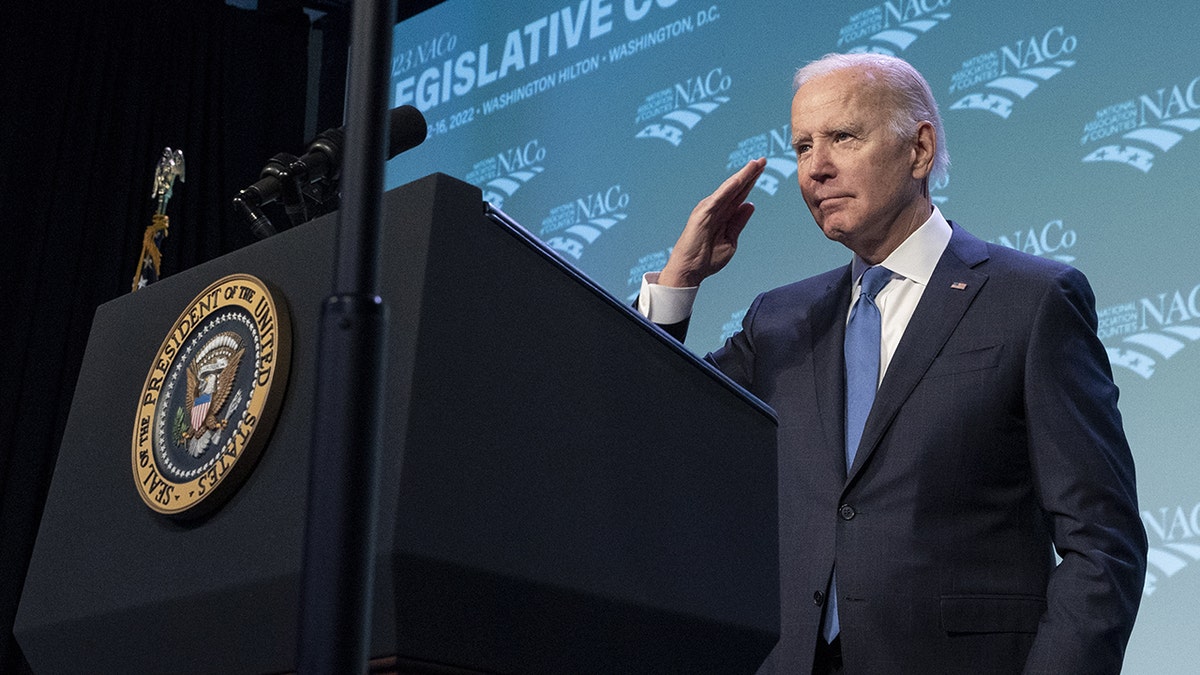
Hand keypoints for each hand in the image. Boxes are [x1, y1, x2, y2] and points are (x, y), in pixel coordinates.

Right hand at [659, 158, 765, 287]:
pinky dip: (729, 188)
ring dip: (742, 176)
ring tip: (755, 164)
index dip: (751, 182)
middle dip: (750, 174)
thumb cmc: (706, 258)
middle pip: (736, 188)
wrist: (690, 271)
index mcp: (722, 215)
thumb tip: (750, 205)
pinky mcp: (702, 214)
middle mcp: (715, 208)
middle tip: (763, 160)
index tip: (763, 169)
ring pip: (729, 189)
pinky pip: (718, 199)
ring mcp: (708, 210)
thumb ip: (738, 222)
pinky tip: (740, 179)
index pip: (739, 195)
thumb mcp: (730, 240)